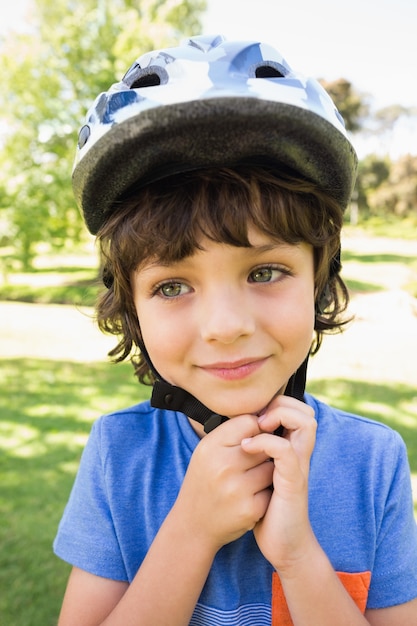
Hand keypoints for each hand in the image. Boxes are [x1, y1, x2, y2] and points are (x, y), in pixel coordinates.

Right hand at [173, 415, 274, 551]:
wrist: (192, 525)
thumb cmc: (204, 480)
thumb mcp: (206, 451)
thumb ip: (231, 432)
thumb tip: (262, 416)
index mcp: (211, 446)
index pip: (249, 421)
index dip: (254, 430)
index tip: (249, 441)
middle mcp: (223, 466)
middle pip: (264, 444)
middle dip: (261, 452)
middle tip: (247, 465)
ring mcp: (238, 489)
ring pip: (272, 467)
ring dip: (266, 472)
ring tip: (250, 480)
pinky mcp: (250, 509)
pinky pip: (271, 489)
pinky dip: (266, 493)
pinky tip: (251, 496)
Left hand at [240, 395, 316, 570]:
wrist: (282, 544)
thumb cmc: (266, 509)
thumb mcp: (260, 475)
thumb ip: (257, 454)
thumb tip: (237, 433)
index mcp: (292, 449)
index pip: (296, 411)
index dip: (277, 402)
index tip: (252, 412)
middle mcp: (300, 453)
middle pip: (305, 411)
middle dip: (282, 403)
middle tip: (259, 416)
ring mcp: (298, 466)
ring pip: (304, 423)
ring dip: (279, 416)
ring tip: (257, 426)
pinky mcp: (293, 482)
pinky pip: (286, 450)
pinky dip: (265, 441)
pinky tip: (247, 446)